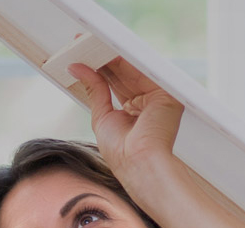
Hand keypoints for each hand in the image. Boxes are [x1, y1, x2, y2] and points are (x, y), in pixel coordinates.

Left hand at [70, 58, 183, 182]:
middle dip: (102, 61)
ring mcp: (158, 97)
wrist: (139, 165)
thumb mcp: (101, 116)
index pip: (115, 84)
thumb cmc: (122, 152)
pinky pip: (142, 72)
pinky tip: (107, 52)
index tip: (81, 57)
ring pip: (131, 71)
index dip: (98, 70)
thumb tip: (78, 69)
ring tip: (89, 47)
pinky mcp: (166, 93)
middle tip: (82, 45)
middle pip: (122, 75)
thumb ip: (94, 90)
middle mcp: (147, 102)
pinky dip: (124, 62)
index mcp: (134, 110)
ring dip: (110, 58)